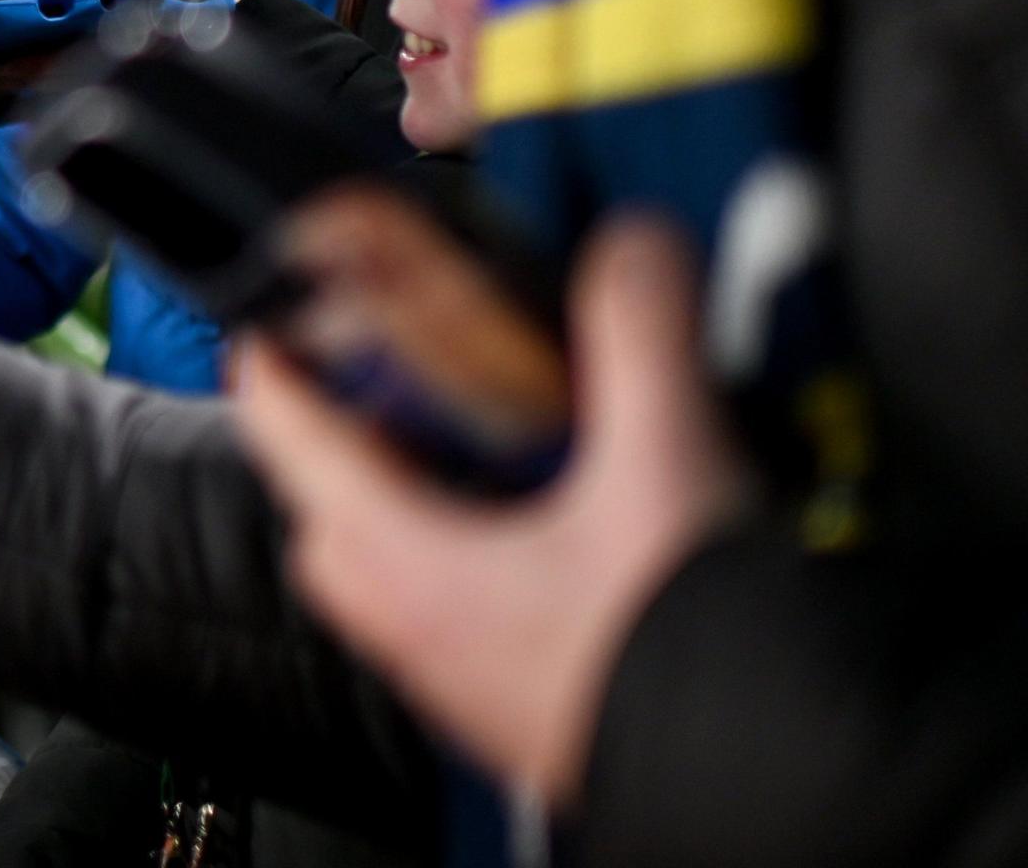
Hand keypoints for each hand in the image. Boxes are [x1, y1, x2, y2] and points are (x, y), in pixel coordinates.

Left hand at [229, 217, 746, 808]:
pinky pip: (460, 617)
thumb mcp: (664, 460)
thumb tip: (629, 249)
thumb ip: (641, 332)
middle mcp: (421, 632)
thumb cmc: (684, 661)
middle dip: (347, 449)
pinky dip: (480, 560)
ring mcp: (466, 679)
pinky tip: (560, 533)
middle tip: (388, 393)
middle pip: (331, 523)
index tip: (260, 329)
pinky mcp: (521, 708)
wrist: (766, 777)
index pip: (297, 446)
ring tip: (487, 454)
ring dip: (418, 508)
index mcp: (413, 568)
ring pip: (395, 576)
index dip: (272, 374)